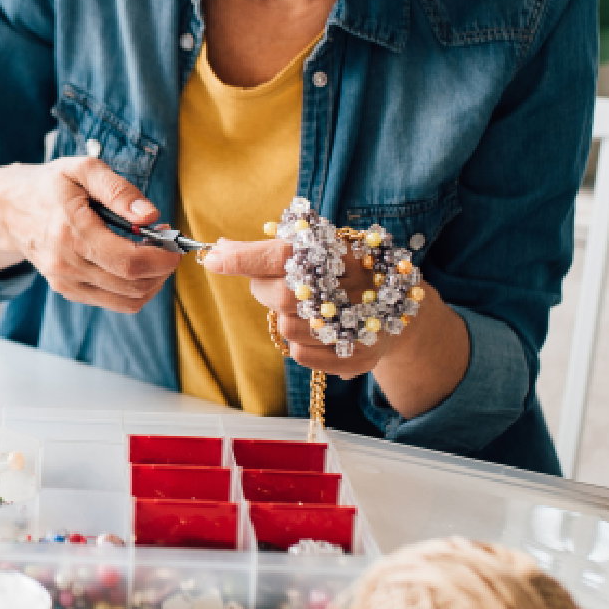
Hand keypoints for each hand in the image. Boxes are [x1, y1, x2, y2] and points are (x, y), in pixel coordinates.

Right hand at [0, 157, 179, 313]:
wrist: (9, 209)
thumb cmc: (50, 185)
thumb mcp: (82, 170)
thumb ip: (118, 190)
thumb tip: (150, 215)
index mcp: (72, 233)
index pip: (129, 262)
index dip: (162, 258)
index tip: (174, 244)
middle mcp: (67, 265)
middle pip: (132, 285)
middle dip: (161, 269)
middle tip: (167, 245)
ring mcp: (66, 282)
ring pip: (127, 300)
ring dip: (152, 282)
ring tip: (152, 254)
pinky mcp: (68, 291)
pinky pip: (113, 301)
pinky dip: (133, 287)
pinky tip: (133, 262)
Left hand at [201, 238, 403, 377]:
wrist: (396, 310)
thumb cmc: (342, 274)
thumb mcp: (315, 251)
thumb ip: (266, 252)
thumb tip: (217, 251)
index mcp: (340, 251)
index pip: (282, 254)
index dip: (245, 257)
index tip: (213, 258)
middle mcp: (353, 286)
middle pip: (280, 296)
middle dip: (267, 290)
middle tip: (279, 284)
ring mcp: (358, 324)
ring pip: (288, 328)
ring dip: (288, 318)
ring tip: (310, 308)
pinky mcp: (357, 357)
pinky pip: (300, 354)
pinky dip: (301, 343)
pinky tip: (318, 331)